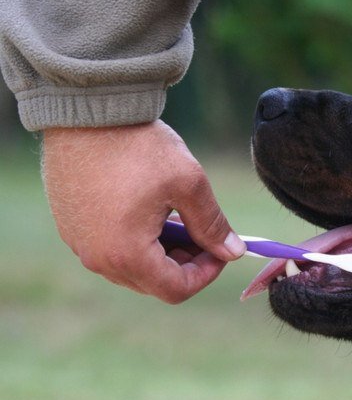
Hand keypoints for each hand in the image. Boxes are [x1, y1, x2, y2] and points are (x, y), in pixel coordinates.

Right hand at [42, 120, 245, 302]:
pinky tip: (151, 209)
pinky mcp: (71, 227)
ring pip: (132, 267)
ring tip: (178, 216)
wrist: (88, 109)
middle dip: (185, 263)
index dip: (206, 274)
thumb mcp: (189, 184)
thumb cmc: (139, 145)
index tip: (220, 249)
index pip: (176, 290)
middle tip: (203, 232)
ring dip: (162, 251)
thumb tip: (232, 252)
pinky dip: (137, 239)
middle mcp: (97, 258)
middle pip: (153, 282)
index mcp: (127, 254)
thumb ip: (212, 225)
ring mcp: (79, 243)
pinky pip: (110, 248)